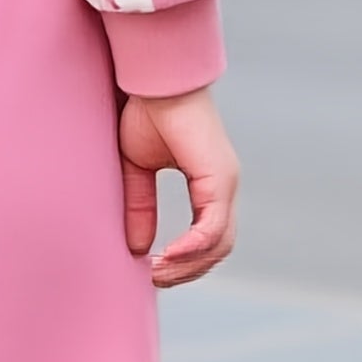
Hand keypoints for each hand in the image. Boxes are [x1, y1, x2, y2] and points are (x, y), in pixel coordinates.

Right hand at [118, 88, 238, 287]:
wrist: (154, 80)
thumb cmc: (146, 113)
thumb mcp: (136, 170)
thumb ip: (141, 206)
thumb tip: (139, 247)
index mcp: (210, 184)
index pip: (209, 237)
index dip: (185, 260)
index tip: (154, 271)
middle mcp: (224, 186)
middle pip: (219, 249)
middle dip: (187, 271)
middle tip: (155, 280)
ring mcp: (225, 184)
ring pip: (219, 244)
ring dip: (188, 266)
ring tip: (157, 273)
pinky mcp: (219, 179)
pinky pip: (211, 228)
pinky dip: (191, 248)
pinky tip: (167, 256)